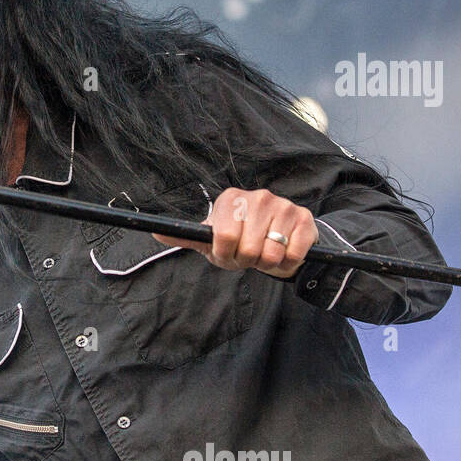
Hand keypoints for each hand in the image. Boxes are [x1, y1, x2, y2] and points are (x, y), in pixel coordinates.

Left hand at [152, 187, 318, 279]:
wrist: (278, 241)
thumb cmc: (238, 241)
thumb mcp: (211, 239)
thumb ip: (186, 236)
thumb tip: (155, 232)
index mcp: (231, 199)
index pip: (224, 237)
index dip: (226, 254)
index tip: (228, 252)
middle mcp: (258, 197)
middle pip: (248, 249)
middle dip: (247, 261)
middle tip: (249, 255)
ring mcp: (283, 205)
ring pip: (271, 254)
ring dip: (267, 264)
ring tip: (265, 254)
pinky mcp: (305, 218)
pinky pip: (293, 255)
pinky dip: (287, 264)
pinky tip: (284, 253)